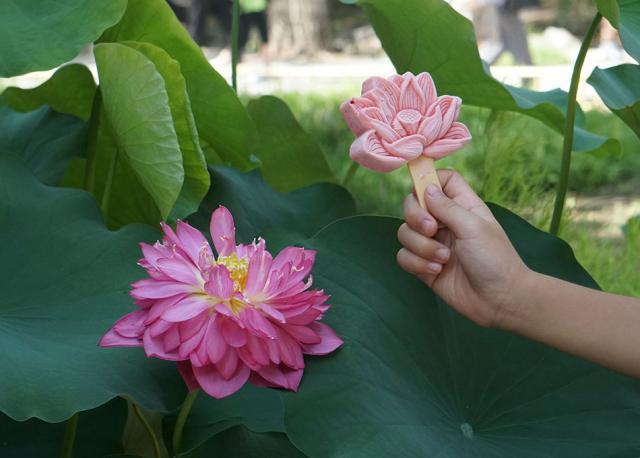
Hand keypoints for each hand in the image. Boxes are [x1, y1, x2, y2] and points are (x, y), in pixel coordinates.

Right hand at [396, 170, 529, 326]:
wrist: (500, 300)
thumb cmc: (495, 260)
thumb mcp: (474, 227)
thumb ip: (447, 207)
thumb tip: (425, 187)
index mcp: (462, 206)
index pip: (440, 180)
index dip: (427, 179)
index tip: (422, 191)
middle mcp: (445, 222)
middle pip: (412, 204)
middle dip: (415, 217)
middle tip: (432, 229)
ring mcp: (433, 244)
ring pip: (405, 233)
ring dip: (421, 246)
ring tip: (443, 259)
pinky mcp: (424, 266)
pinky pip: (404, 256)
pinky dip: (416, 264)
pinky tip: (436, 272)